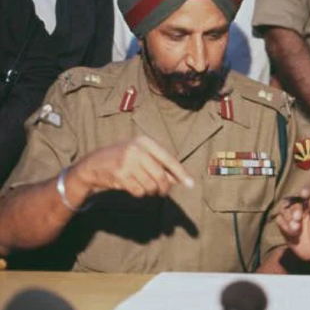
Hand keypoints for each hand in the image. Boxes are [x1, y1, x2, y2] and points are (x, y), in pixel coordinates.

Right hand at [71, 136, 193, 199]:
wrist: (92, 164)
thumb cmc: (123, 160)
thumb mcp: (141, 156)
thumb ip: (159, 165)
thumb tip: (179, 179)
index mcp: (145, 142)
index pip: (169, 159)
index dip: (181, 173)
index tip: (191, 184)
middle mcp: (137, 149)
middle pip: (161, 175)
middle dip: (164, 187)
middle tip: (162, 192)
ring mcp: (127, 161)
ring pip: (150, 185)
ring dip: (150, 191)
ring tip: (144, 186)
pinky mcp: (120, 174)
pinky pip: (138, 190)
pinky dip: (139, 193)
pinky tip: (132, 187)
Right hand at [275, 188, 309, 261]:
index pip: (309, 192)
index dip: (306, 190)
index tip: (304, 194)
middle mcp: (302, 207)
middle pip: (293, 201)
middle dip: (295, 209)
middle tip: (298, 217)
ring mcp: (292, 216)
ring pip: (284, 210)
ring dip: (288, 218)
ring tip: (296, 229)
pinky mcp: (285, 225)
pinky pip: (279, 220)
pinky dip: (284, 225)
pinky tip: (292, 233)